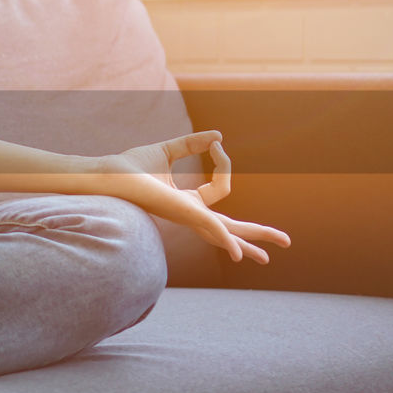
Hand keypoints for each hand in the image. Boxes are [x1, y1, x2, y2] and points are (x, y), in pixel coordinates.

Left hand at [98, 130, 290, 263]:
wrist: (108, 175)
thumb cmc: (130, 167)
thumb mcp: (167, 150)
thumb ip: (191, 144)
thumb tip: (217, 136)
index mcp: (187, 202)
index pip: (221, 189)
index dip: (224, 164)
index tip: (218, 145)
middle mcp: (190, 214)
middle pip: (231, 227)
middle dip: (257, 234)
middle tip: (284, 243)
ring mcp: (187, 216)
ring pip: (226, 231)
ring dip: (251, 241)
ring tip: (270, 256)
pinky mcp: (182, 213)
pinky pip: (210, 227)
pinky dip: (225, 239)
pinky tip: (240, 255)